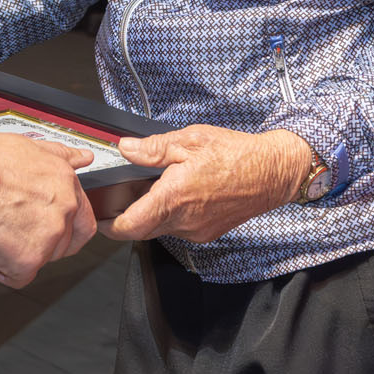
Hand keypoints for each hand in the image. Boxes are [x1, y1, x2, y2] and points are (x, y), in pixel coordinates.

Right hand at [0, 132, 97, 286]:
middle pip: (64, 243)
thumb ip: (59, 156)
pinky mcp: (27, 261)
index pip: (82, 216)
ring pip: (40, 260)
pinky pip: (16, 277)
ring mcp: (48, 237)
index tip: (43, 224)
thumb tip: (82, 158)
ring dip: (18, 253)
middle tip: (16, 232)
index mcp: (65, 182)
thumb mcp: (26, 145)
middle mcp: (63, 209)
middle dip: (42, 242)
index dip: (62, 224)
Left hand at [101, 126, 314, 242]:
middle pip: (142, 231)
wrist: (273, 172)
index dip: (109, 226)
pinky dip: (173, 216)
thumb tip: (126, 149)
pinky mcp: (208, 233)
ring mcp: (197, 230)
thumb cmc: (236, 154)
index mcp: (174, 197)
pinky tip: (180, 195)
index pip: (130, 226)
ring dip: (152, 215)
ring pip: (162, 230)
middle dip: (128, 219)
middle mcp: (184, 221)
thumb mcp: (190, 140)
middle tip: (119, 201)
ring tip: (155, 190)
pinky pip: (180, 229)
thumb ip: (153, 148)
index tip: (99, 218)